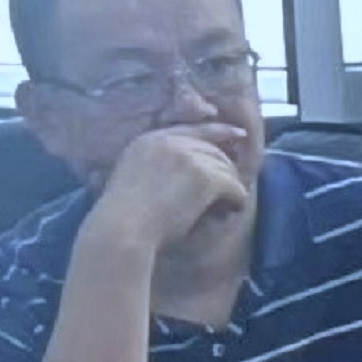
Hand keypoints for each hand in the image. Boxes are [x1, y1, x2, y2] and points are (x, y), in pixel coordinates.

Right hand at [85, 126, 254, 255]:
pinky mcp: (204, 177)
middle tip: (234, 185)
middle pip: (212, 148)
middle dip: (226, 167)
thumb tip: (186, 174)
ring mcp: (188, 157)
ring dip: (230, 187)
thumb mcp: (132, 179)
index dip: (218, 131)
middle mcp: (169, 142)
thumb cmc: (122, 220)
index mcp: (148, 141)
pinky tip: (233, 210)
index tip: (238, 134)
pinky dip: (236, 200)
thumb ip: (154, 167)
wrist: (122, 231)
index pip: (191, 130)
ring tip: (230, 205)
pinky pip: (233, 186)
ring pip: (225, 167)